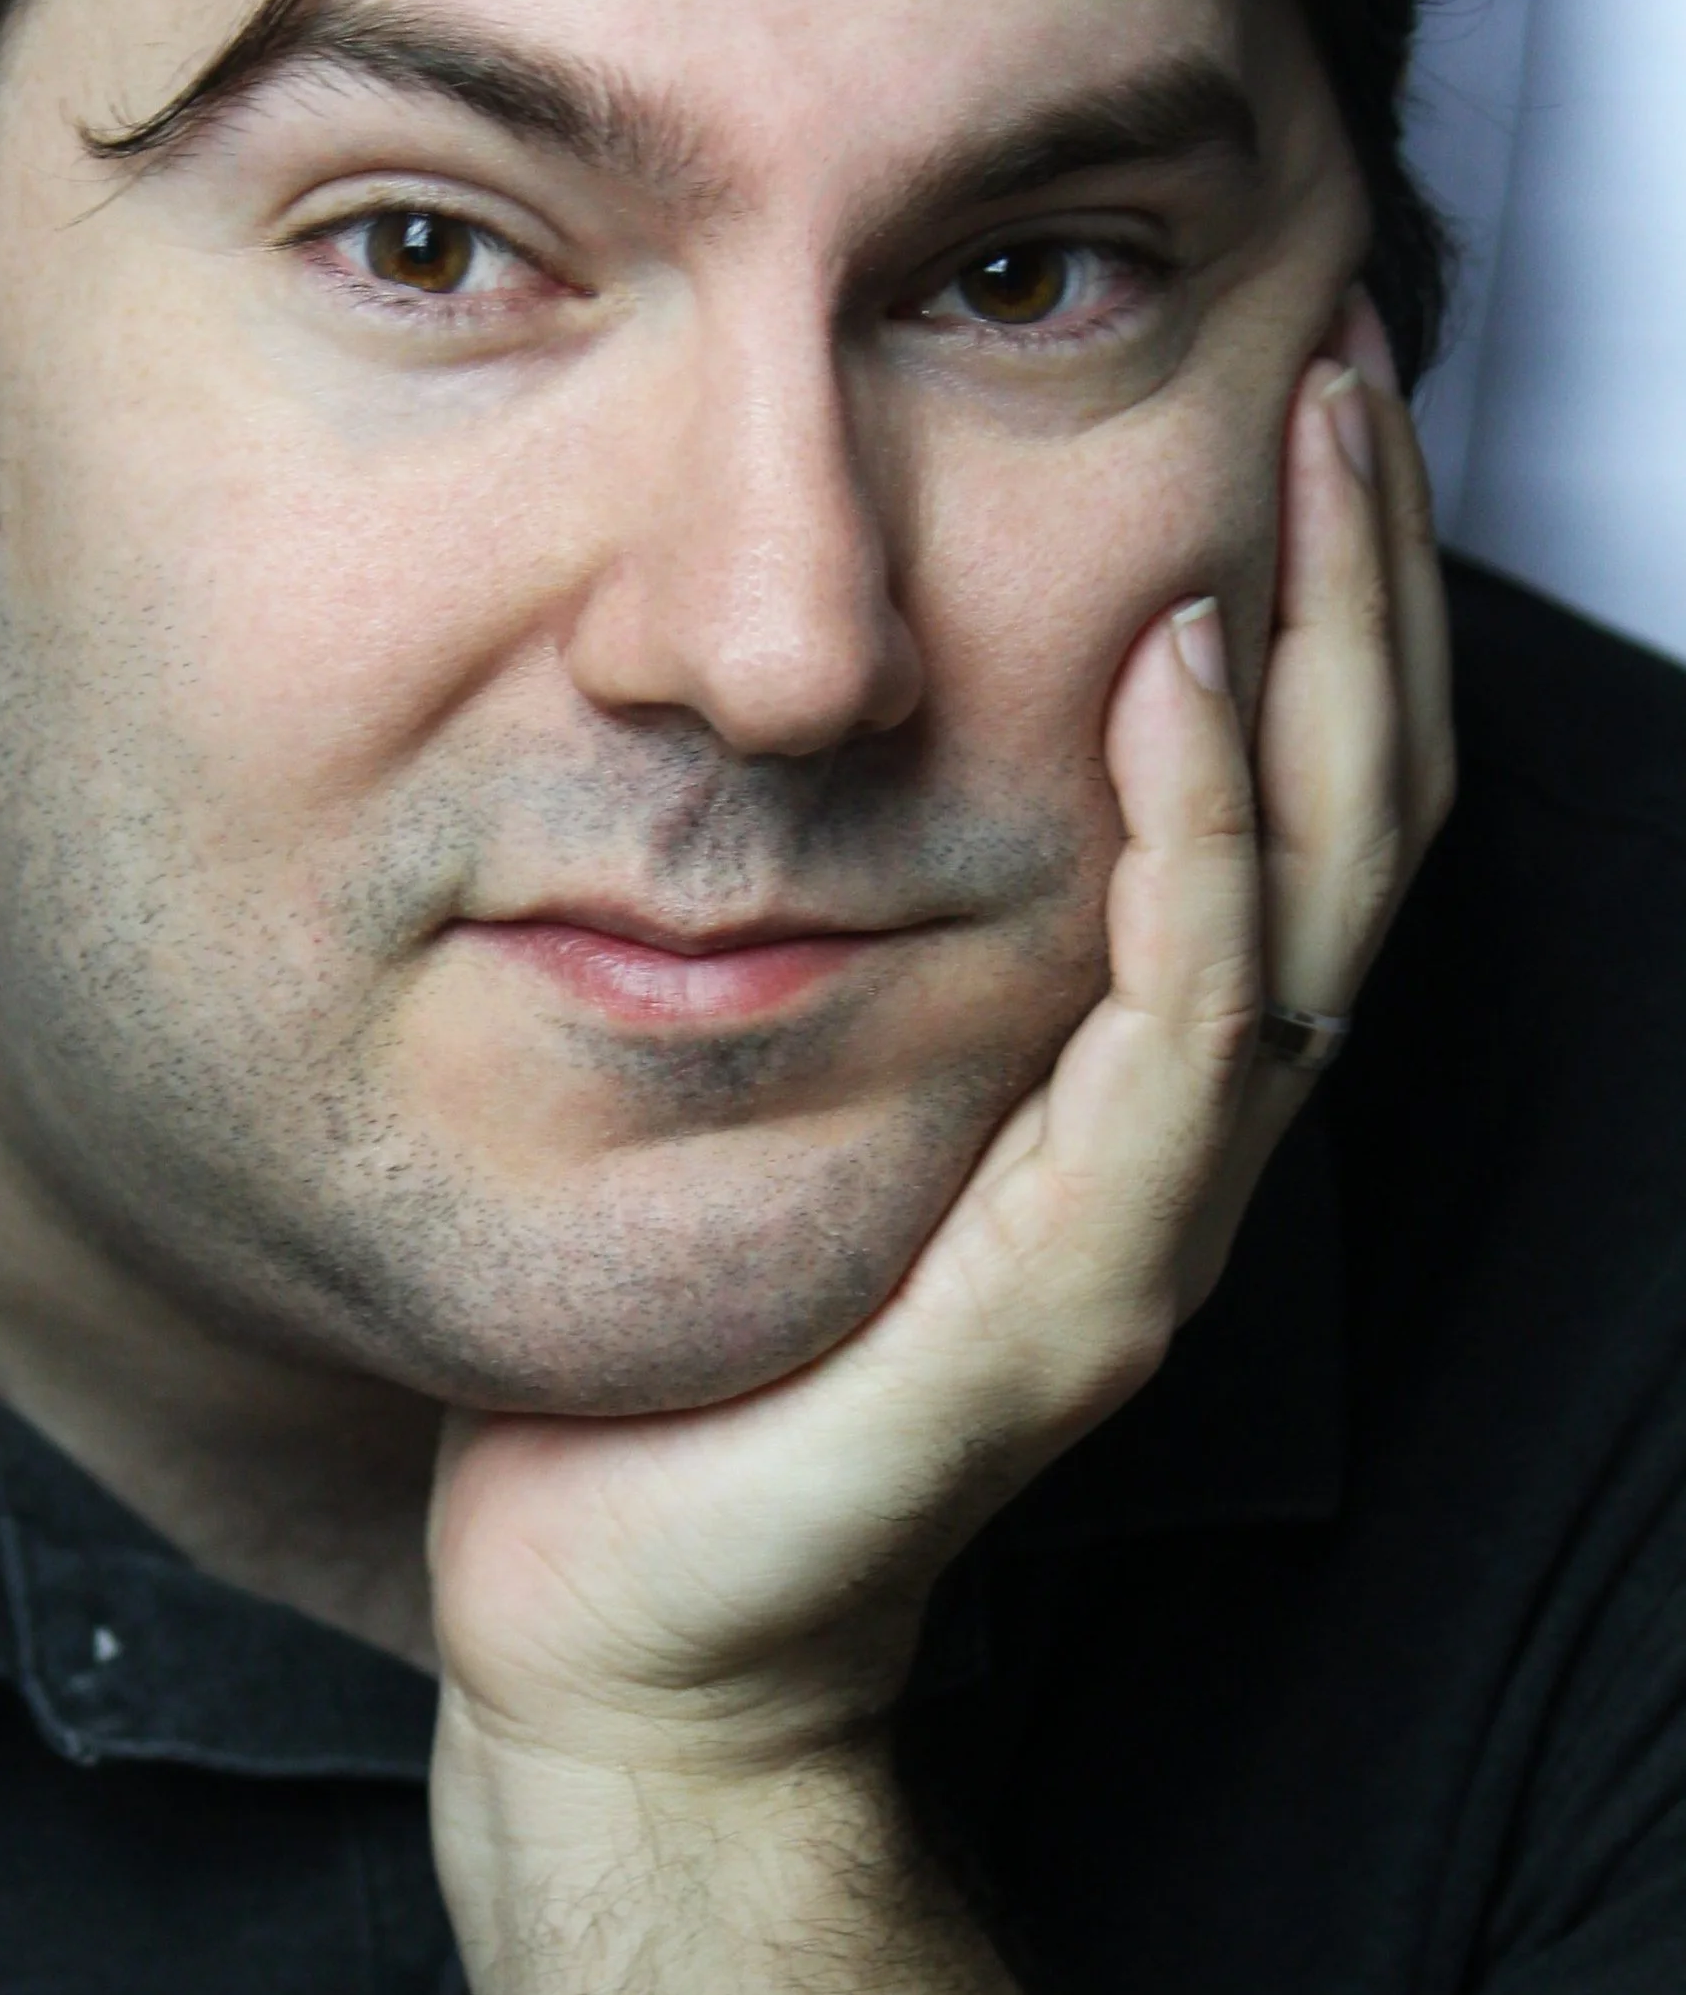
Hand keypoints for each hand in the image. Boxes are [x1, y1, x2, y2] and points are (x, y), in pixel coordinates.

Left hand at [429, 298, 1452, 1793]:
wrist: (629, 1637)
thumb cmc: (683, 1368)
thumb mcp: (770, 1100)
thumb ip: (834, 946)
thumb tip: (773, 732)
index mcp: (1116, 1094)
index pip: (1281, 813)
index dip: (1320, 608)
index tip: (1290, 404)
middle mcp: (1174, 1149)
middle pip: (1348, 821)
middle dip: (1365, 578)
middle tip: (1343, 357)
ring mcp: (1146, 1226)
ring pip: (1313, 900)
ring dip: (1323, 659)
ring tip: (1305, 451)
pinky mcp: (1079, 1301)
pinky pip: (1182, 1039)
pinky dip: (1195, 848)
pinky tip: (1171, 683)